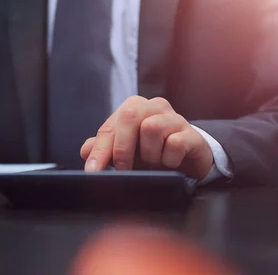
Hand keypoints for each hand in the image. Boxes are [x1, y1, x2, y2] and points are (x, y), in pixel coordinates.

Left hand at [80, 96, 212, 178]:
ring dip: (149, 154)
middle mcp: (153, 106)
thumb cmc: (153, 152)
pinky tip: (170, 164)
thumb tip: (85, 151)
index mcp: (134, 107)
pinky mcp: (192, 133)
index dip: (100, 150)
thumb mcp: (127, 151)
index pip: (109, 127)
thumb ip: (104, 148)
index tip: (93, 171)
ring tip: (154, 164)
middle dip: (122, 148)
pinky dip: (168, 159)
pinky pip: (175, 143)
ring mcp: (174, 118)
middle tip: (123, 170)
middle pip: (129, 115)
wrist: (189, 159)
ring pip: (151, 128)